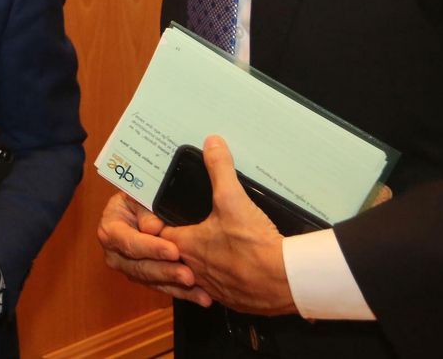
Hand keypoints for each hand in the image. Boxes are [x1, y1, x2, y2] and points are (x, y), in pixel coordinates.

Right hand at [97, 191, 206, 302]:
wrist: (139, 208)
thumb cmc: (139, 198)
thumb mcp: (140, 195)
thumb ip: (146, 210)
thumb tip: (152, 228)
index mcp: (110, 231)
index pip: (129, 242)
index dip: (151, 248)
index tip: (173, 251)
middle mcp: (115, 254)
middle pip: (140, 267)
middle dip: (167, 272)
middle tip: (189, 276)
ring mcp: (129, 269)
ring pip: (153, 282)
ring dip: (178, 288)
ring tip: (201, 293)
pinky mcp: (145, 278)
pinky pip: (164, 288)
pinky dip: (183, 292)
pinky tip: (202, 296)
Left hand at [158, 135, 295, 315]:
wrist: (285, 280)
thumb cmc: (253, 245)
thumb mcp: (233, 198)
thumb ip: (219, 169)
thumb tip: (212, 145)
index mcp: (186, 245)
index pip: (157, 233)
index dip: (156, 221)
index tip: (161, 212)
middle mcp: (193, 270)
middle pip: (176, 254)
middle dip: (179, 241)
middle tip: (189, 226)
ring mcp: (212, 287)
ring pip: (196, 273)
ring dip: (201, 261)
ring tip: (213, 245)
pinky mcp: (232, 298)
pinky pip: (219, 287)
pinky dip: (222, 277)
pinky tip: (234, 265)